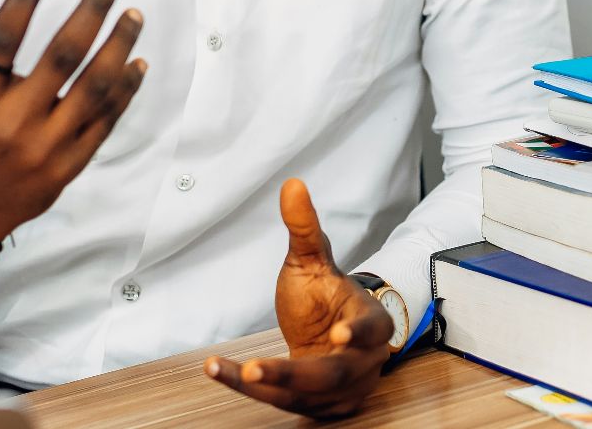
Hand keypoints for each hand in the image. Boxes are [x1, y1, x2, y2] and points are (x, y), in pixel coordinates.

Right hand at [0, 0, 146, 277]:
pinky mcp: (70, 164)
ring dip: (118, 46)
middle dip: (91, 12)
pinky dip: (125, 89)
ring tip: (134, 14)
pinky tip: (137, 59)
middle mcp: (11, 124)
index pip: (2, 40)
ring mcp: (45, 147)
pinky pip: (106, 120)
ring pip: (93, 88)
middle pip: (61, 58)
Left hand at [205, 179, 393, 418]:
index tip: (340, 334)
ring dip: (262, 386)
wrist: (324, 335)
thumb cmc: (323, 296)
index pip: (372, 329)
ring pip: (301, 395)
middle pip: (330, 374)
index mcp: (373, 324)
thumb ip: (304, 228)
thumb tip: (292, 185)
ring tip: (226, 370)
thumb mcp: (311, 260)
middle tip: (256, 368)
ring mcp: (341, 390)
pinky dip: (247, 388)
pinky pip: (281, 402)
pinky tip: (218, 371)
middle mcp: (361, 363)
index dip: (358, 333)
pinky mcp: (317, 407)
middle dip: (291, 373)